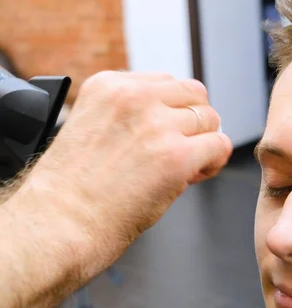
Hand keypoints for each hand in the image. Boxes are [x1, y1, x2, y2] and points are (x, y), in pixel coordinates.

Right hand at [17, 71, 232, 275]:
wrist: (56, 225)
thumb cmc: (71, 190)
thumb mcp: (93, 127)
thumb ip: (130, 115)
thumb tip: (175, 119)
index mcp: (109, 85)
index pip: (167, 83)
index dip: (172, 112)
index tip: (163, 136)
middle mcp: (134, 97)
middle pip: (195, 94)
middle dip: (193, 123)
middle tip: (180, 150)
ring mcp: (156, 125)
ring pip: (210, 120)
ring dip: (203, 144)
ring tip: (183, 168)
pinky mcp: (176, 156)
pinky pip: (220, 145)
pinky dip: (214, 162)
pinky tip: (193, 177)